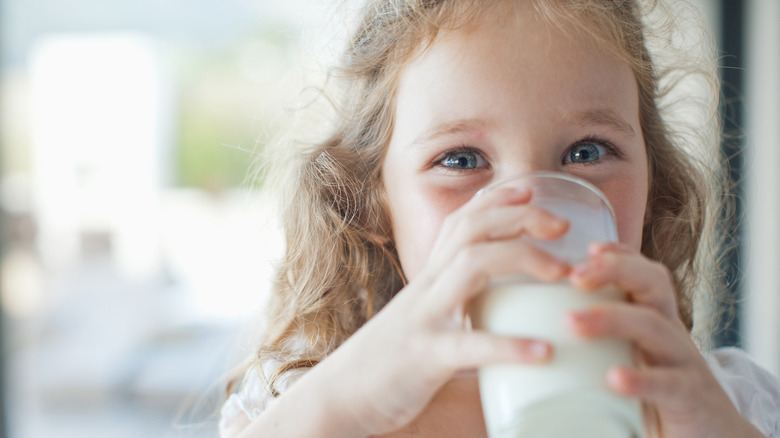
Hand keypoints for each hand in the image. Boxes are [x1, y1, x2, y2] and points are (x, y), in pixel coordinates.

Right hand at [309, 186, 569, 436]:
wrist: (339, 397)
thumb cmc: (389, 362)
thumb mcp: (424, 322)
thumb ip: (458, 309)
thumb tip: (502, 314)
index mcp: (430, 280)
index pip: (461, 222)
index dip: (496, 198)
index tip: (532, 188)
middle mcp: (426, 289)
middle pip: (471, 230)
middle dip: (519, 216)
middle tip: (563, 225)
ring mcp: (424, 318)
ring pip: (470, 266)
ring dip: (521, 259)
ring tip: (562, 273)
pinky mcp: (424, 357)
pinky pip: (468, 345)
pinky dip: (508, 345)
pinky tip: (544, 352)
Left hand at [566, 242, 763, 437]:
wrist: (712, 435)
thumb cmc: (659, 393)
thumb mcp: (630, 357)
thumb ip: (599, 342)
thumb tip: (538, 339)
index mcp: (654, 320)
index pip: (644, 274)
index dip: (620, 255)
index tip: (588, 248)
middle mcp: (670, 333)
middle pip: (651, 284)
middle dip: (614, 271)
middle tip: (574, 276)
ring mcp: (683, 362)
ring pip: (653, 326)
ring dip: (611, 318)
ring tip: (573, 322)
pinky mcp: (689, 397)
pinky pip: (668, 382)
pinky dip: (641, 378)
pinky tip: (614, 377)